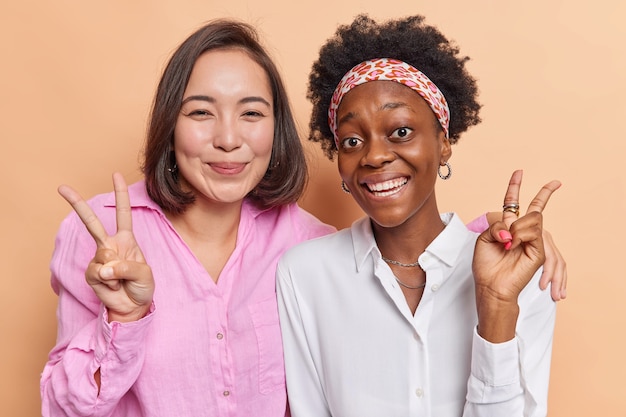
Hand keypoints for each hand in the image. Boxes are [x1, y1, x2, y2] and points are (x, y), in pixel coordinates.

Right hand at [58, 173, 153, 322]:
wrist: (133, 307)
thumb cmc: (142, 287)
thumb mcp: (144, 274)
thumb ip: (127, 267)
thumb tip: (105, 267)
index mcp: (126, 239)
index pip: (123, 213)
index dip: (120, 194)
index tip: (116, 174)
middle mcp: (111, 245)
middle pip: (92, 222)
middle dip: (77, 204)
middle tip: (61, 187)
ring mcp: (100, 258)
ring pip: (103, 255)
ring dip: (116, 271)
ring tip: (122, 280)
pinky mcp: (92, 273)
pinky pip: (99, 272)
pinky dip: (109, 280)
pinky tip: (113, 285)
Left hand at [472, 170, 560, 341]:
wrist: (490, 286)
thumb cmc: (486, 265)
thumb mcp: (484, 238)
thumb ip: (496, 225)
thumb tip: (512, 227)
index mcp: (507, 227)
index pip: (513, 202)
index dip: (515, 186)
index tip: (519, 172)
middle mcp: (522, 231)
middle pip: (534, 207)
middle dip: (545, 194)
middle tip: (552, 186)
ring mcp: (532, 240)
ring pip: (533, 218)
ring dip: (516, 227)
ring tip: (506, 243)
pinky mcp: (538, 250)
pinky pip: (533, 231)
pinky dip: (519, 235)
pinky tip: (511, 245)